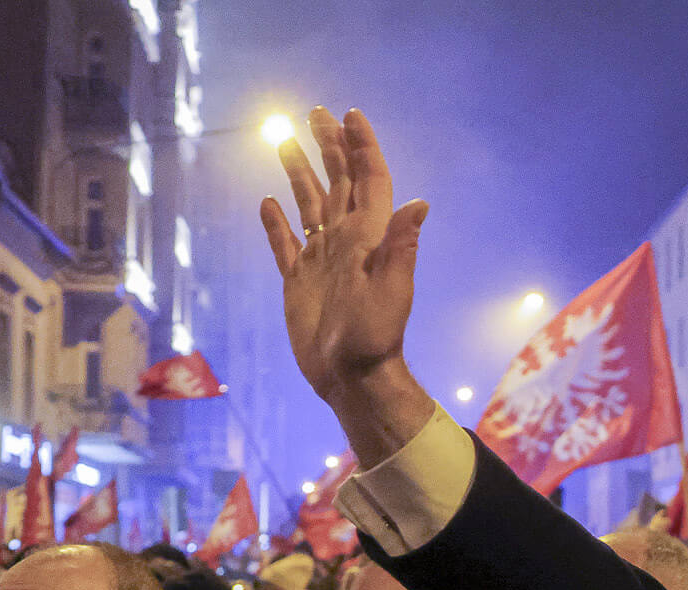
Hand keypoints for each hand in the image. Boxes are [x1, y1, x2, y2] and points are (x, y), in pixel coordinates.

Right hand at [260, 107, 434, 458]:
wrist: (353, 378)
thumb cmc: (375, 337)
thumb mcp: (391, 289)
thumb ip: (401, 245)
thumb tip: (420, 202)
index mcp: (369, 237)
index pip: (368, 179)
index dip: (361, 146)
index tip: (350, 114)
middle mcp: (346, 242)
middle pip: (336, 182)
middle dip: (328, 146)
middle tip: (314, 112)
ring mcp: (321, 260)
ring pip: (308, 205)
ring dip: (298, 172)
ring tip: (283, 140)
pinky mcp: (299, 282)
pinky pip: (285, 244)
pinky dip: (276, 224)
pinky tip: (267, 203)